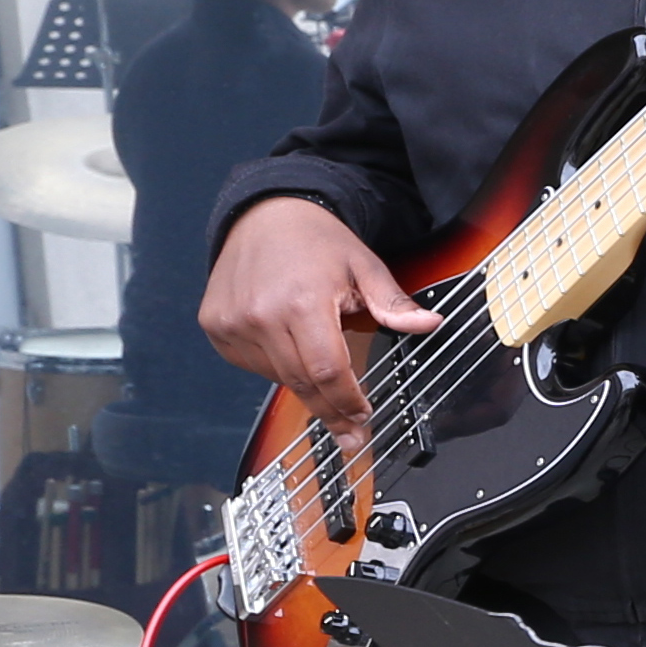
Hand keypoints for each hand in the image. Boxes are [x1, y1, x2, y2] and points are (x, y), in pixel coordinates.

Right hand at [203, 196, 438, 448]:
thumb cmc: (317, 241)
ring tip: (319, 365)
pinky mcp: (215, 325)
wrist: (265, 213)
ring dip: (302, 382)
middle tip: (351, 433)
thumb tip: (429, 324)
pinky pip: (250, 363)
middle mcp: (261, 314)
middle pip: (301, 382)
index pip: (327, 371)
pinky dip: (272, 365)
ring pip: (276, 376)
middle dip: (330, 410)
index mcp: (302, 301)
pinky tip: (285, 344)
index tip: (362, 419)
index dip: (347, 402)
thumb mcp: (364, 265)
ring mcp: (233, 322)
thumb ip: (393, 302)